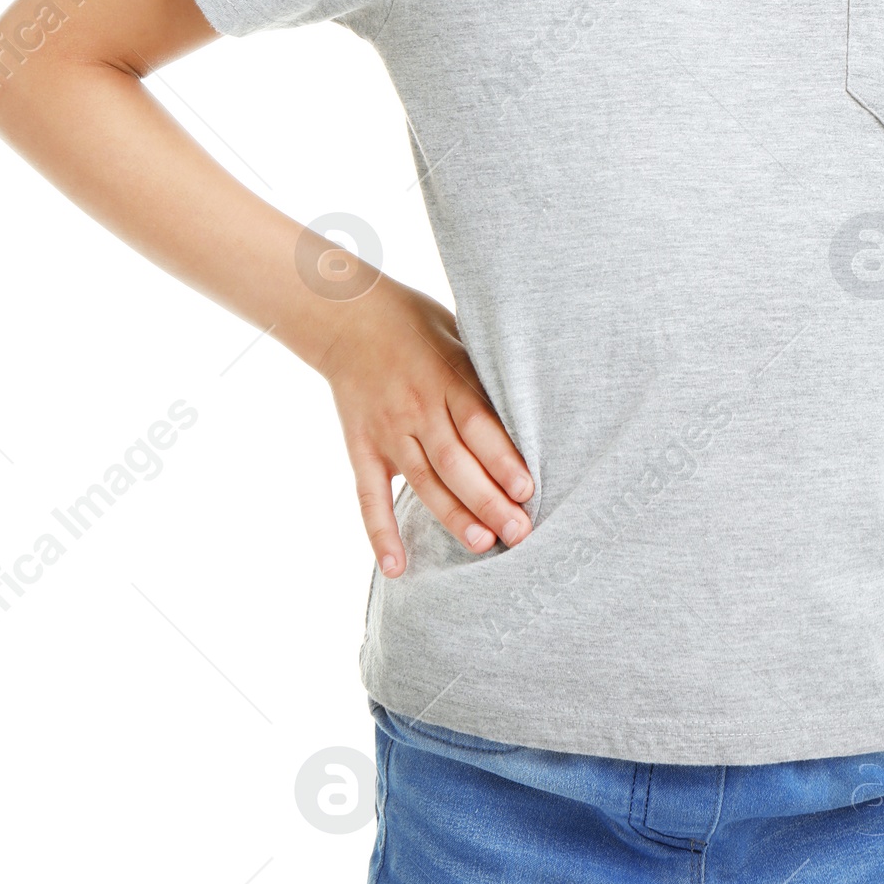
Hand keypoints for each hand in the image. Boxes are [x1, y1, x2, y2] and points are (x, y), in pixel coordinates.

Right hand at [319, 274, 534, 577]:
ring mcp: (387, 430)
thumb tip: (535, 406)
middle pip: (455, 462)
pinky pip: (369, 496)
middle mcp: (417, 408)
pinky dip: (381, 533)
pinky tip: (397, 568)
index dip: (502, 459)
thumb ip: (486, 376)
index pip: (478, 425)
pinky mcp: (362, 447)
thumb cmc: (418, 325)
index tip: (528, 489)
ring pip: (423, 482)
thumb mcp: (460, 335)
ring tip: (484, 545)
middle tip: (520, 532)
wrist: (348, 315)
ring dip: (453, 516)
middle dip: (488, 499)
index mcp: (447, 378)